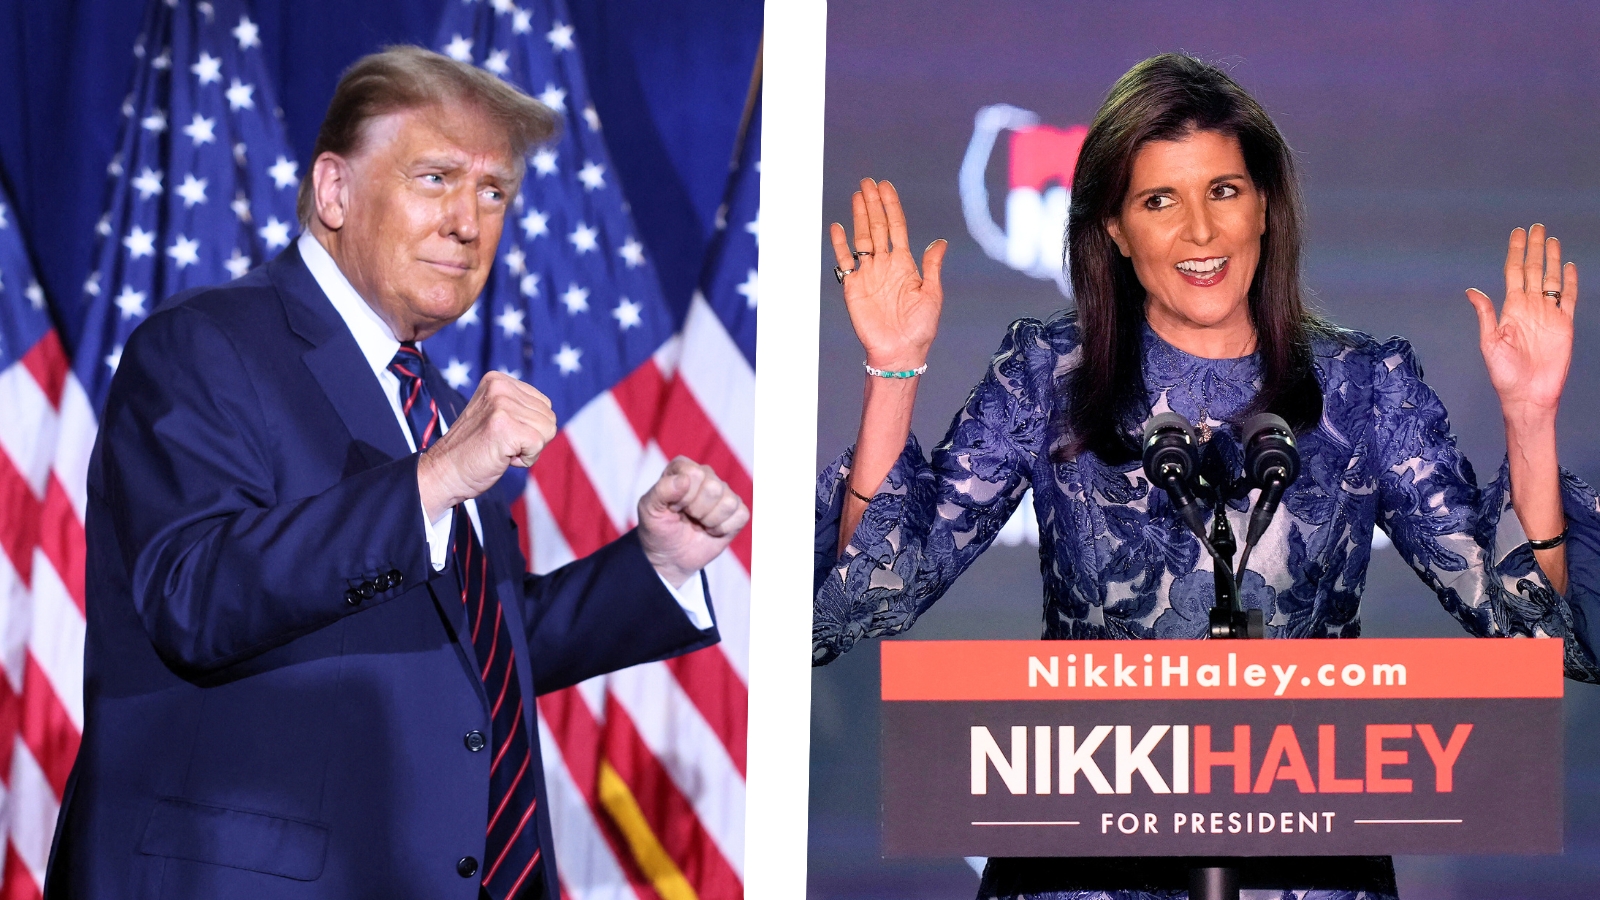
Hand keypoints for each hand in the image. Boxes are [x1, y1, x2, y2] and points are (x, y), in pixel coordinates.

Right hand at [417, 371, 557, 520]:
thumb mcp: (495, 415)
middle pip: (549, 417)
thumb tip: (550, 413)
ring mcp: (502, 405)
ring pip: (548, 431)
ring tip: (501, 449)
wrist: (444, 472)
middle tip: (501, 444)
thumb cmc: (473, 450)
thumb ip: (518, 407)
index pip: (544, 404)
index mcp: (498, 380)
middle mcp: (500, 387)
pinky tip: (503, 457)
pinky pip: (539, 445)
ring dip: (528, 449)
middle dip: (532, 438)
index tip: (502, 434)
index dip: (529, 427)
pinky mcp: (506, 426)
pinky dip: (526, 459)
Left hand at [637, 457, 749, 588]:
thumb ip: (661, 491)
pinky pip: (741, 515)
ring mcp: (723, 493)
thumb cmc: (657, 529)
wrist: (668, 557)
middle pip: (714, 488)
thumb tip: (684, 480)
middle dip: (697, 510)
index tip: (673, 507)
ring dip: (710, 521)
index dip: (683, 497)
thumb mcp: (648, 510)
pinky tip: (711, 530)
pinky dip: (723, 529)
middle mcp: (706, 475)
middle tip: (687, 517)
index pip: (694, 474)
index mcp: (683, 468)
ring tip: (698, 523)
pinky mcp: (736, 511)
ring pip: (728, 503)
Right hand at [829, 178, 947, 369]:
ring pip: (862, 237)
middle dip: (873, 204)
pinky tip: (838, 227)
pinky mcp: (853, 287)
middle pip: (877, 226)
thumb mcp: (932, 294)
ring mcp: (868, 274)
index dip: (891, 206)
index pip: (896, 227)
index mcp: (905, 264)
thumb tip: (941, 243)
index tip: (886, 187)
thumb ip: (932, 267)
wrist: (899, 352)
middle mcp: (885, 265)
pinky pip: (845, 261)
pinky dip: (840, 244)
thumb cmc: (919, 328)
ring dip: (859, 216)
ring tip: (856, 195)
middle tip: (867, 182)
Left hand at [1466, 224, 1578, 419]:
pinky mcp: (1565, 325)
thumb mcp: (1489, 342)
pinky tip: (1569, 266)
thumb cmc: (1504, 374)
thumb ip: (1485, 314)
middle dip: (1534, 248)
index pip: (1513, 273)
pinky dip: (1570, 282)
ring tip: (1551, 239)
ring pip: (1551, 279)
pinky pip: (1569, 298)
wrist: (1528, 394)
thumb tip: (1471, 290)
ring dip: (1552, 259)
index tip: (1517, 233)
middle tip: (1536, 227)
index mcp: (1510, 309)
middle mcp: (1529, 307)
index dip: (1515, 252)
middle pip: (1533, 270)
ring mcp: (1548, 315)